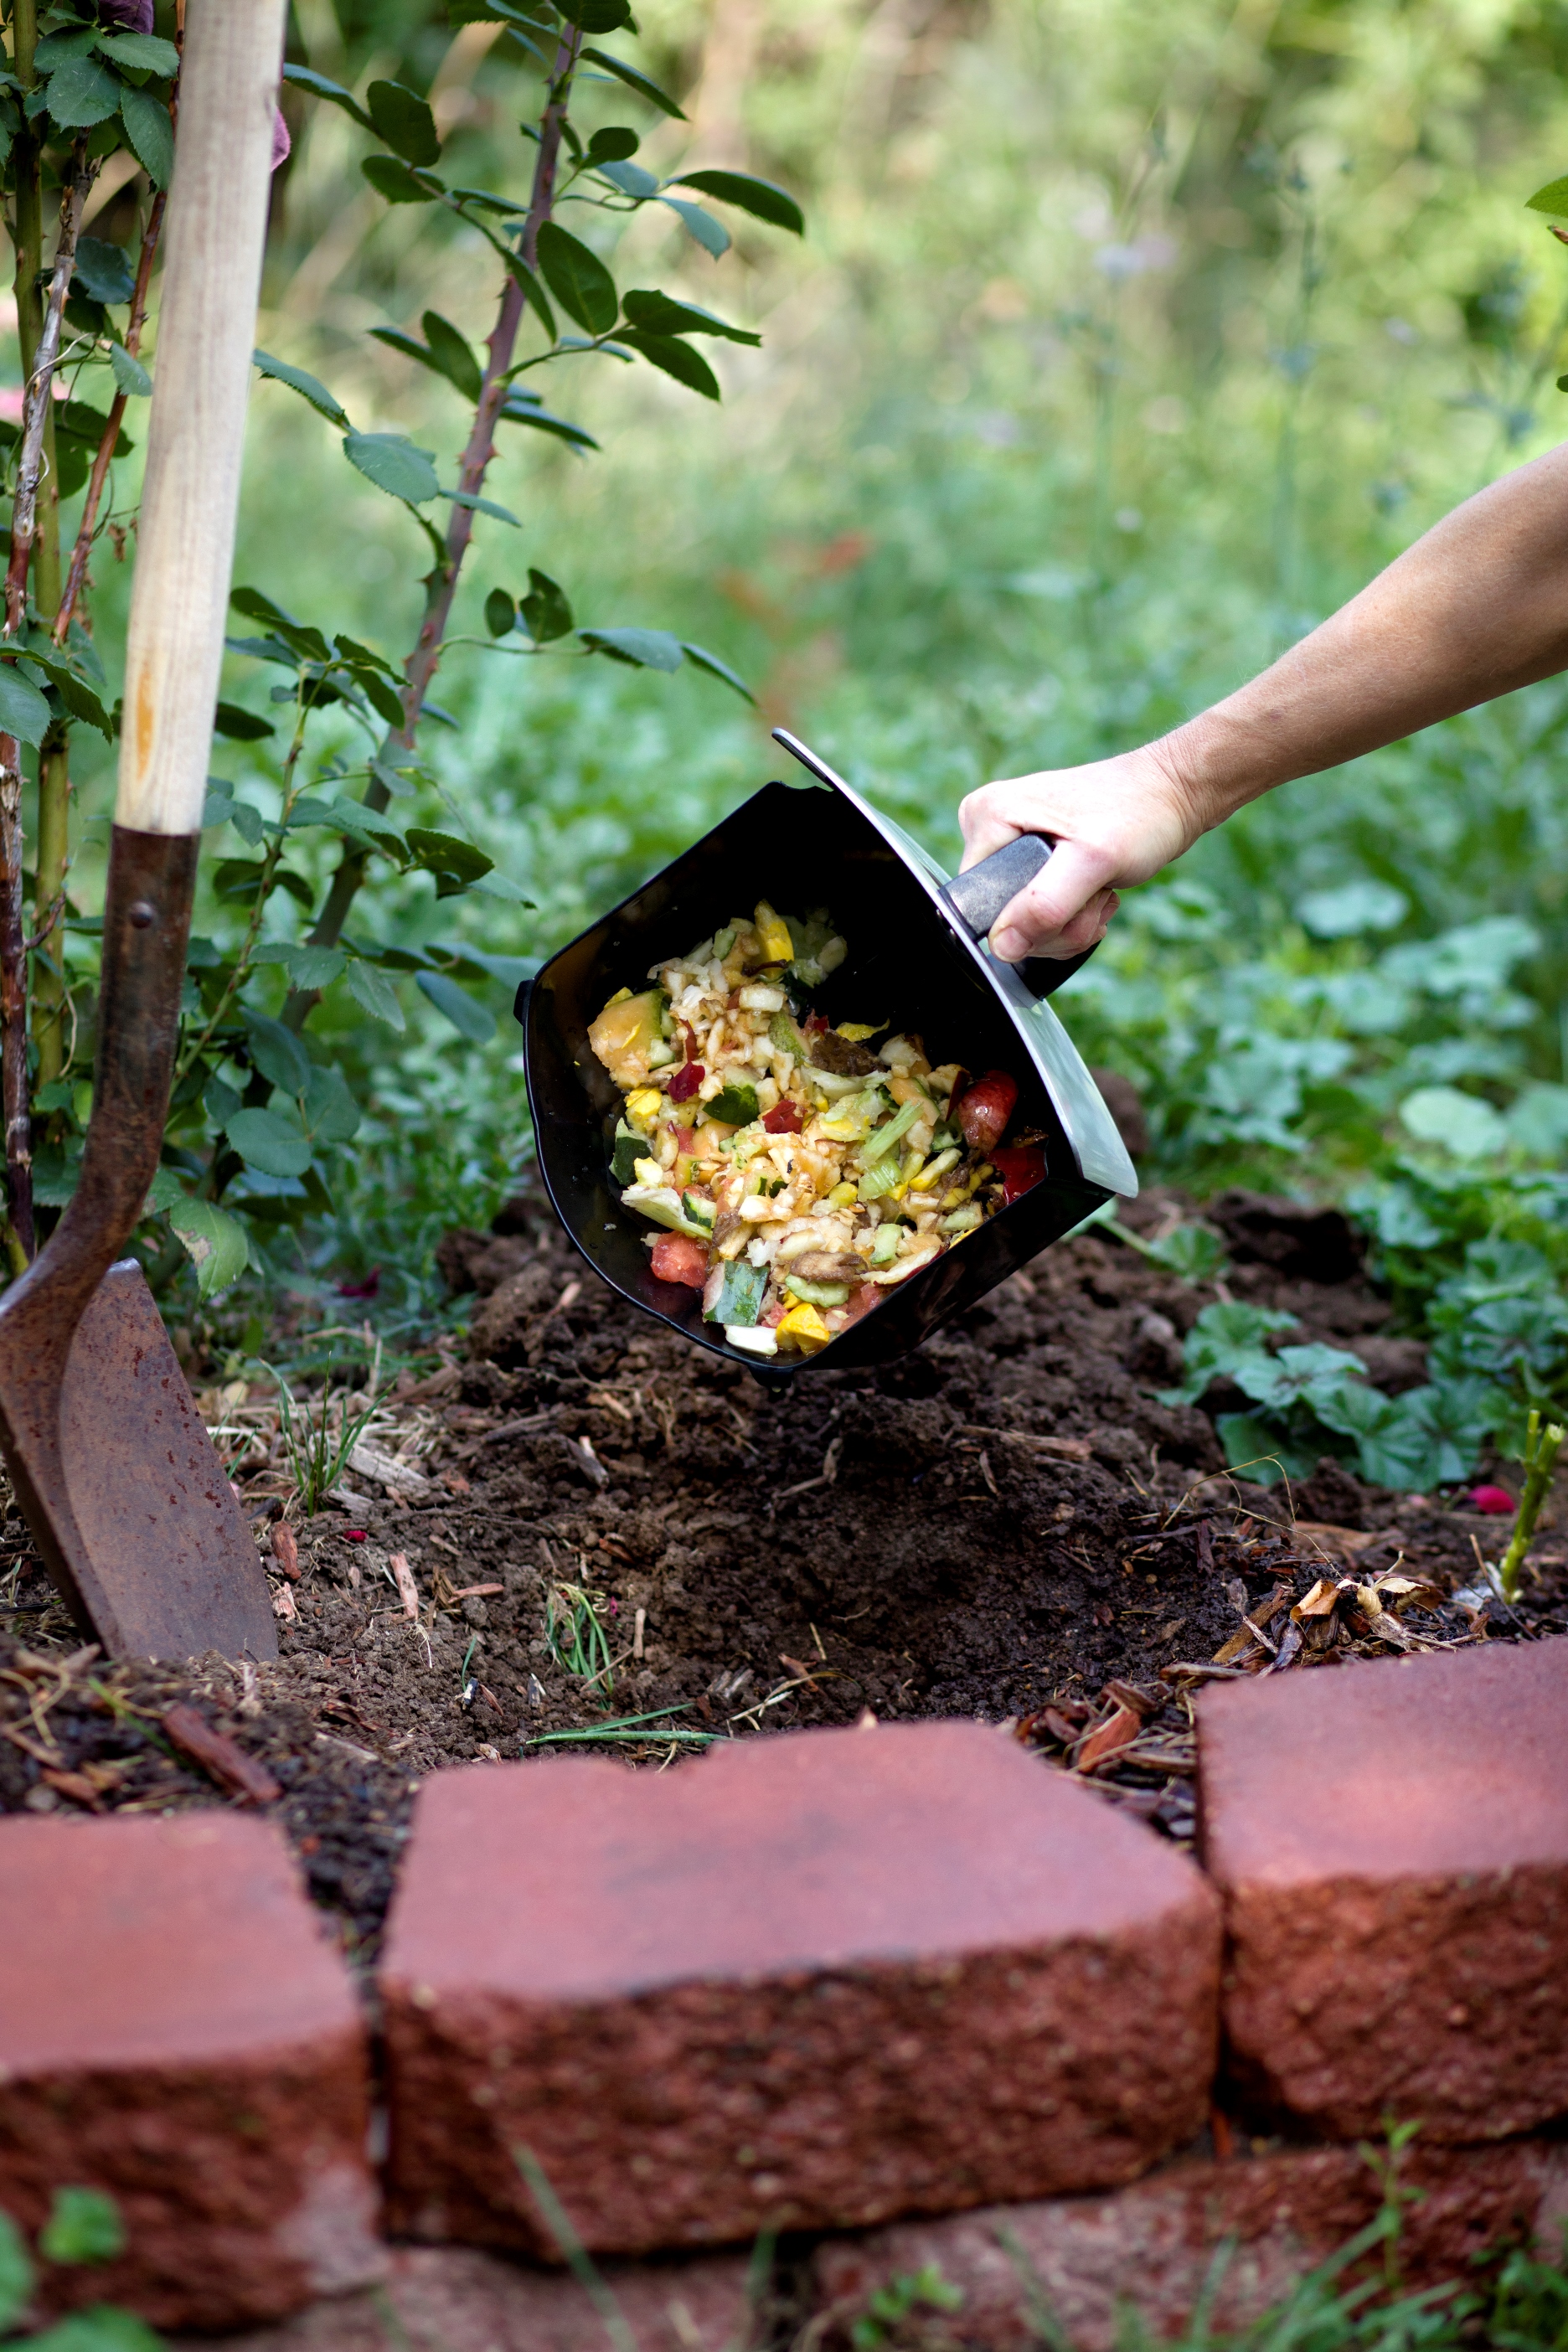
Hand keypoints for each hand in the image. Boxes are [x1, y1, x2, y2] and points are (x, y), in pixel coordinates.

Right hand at [958, 742, 1202, 960]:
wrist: (1175, 795)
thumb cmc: (1140, 814)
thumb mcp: (1093, 862)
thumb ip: (1044, 905)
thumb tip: (1002, 947)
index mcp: (987, 815)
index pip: (978, 901)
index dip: (1022, 922)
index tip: (1069, 905)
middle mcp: (991, 826)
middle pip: (1002, 916)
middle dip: (1055, 925)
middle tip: (1094, 897)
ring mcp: (1012, 842)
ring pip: (1025, 922)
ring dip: (1070, 925)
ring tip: (1101, 893)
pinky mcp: (1033, 858)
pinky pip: (1040, 912)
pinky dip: (1073, 916)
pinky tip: (1098, 893)